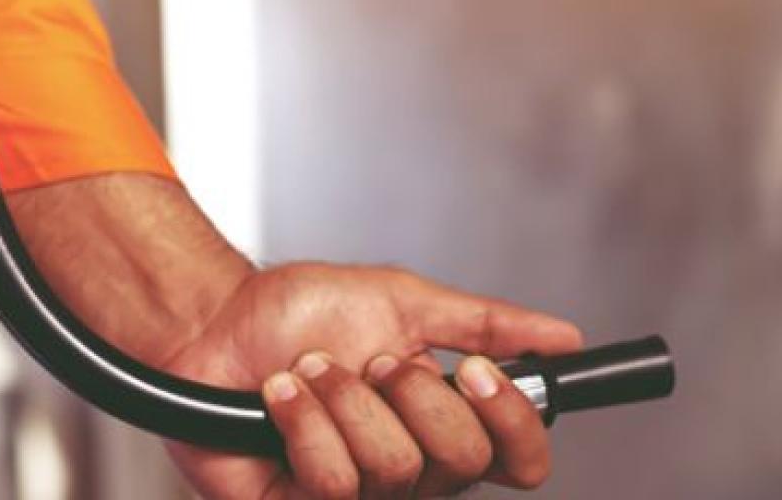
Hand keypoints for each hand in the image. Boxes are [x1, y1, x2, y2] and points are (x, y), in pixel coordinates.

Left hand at [6, 174, 582, 499]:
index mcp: (445, 427)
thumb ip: (486, 323)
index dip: (512, 422)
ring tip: (312, 369)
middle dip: (412, 393)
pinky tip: (280, 393)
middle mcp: (411, 470)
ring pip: (393, 467)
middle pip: (460, 461)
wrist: (216, 318)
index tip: (473, 369)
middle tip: (372, 359)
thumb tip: (564, 338)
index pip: (520, 460)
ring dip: (346, 398)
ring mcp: (357, 493)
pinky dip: (303, 419)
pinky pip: (332, 482)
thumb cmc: (298, 312)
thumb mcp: (401, 301)